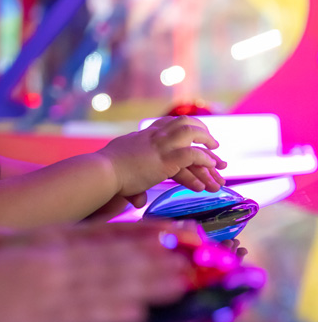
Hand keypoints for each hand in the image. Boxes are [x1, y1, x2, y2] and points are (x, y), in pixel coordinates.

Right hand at [0, 222, 190, 321]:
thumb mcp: (29, 243)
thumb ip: (60, 244)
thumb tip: (91, 245)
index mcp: (57, 241)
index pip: (112, 237)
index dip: (148, 236)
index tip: (181, 235)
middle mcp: (61, 259)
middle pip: (118, 259)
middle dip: (160, 260)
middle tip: (198, 260)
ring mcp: (53, 286)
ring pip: (108, 283)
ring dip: (147, 283)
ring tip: (181, 282)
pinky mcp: (42, 314)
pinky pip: (81, 313)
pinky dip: (111, 311)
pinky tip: (135, 311)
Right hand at [95, 116, 226, 206]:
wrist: (102, 171)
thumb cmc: (106, 171)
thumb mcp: (120, 169)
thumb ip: (133, 183)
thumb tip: (139, 200)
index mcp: (142, 135)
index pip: (166, 123)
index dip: (182, 127)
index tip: (194, 132)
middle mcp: (153, 136)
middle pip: (183, 122)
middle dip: (202, 130)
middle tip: (214, 144)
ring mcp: (160, 146)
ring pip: (191, 133)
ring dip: (207, 141)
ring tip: (218, 156)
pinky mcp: (165, 159)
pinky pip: (192, 154)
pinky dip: (204, 159)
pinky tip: (212, 167)